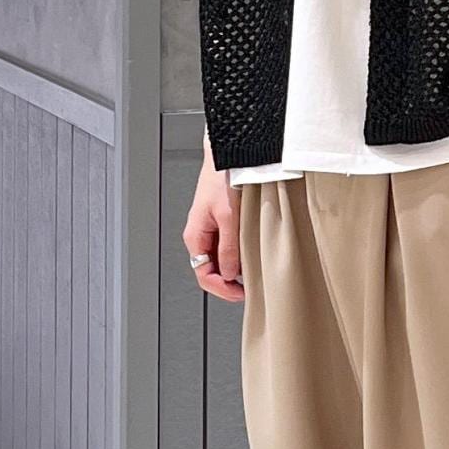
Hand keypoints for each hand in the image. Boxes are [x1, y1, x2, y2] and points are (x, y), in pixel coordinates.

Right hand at [184, 150, 244, 300]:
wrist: (229, 154)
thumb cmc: (224, 178)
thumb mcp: (229, 217)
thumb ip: (229, 248)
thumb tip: (230, 274)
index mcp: (195, 236)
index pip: (204, 275)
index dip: (222, 289)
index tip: (241, 294)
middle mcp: (201, 235)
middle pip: (211, 270)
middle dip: (229, 283)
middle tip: (250, 288)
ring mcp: (211, 230)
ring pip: (221, 260)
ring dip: (235, 269)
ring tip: (253, 272)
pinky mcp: (222, 223)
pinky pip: (227, 247)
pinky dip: (238, 255)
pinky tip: (251, 255)